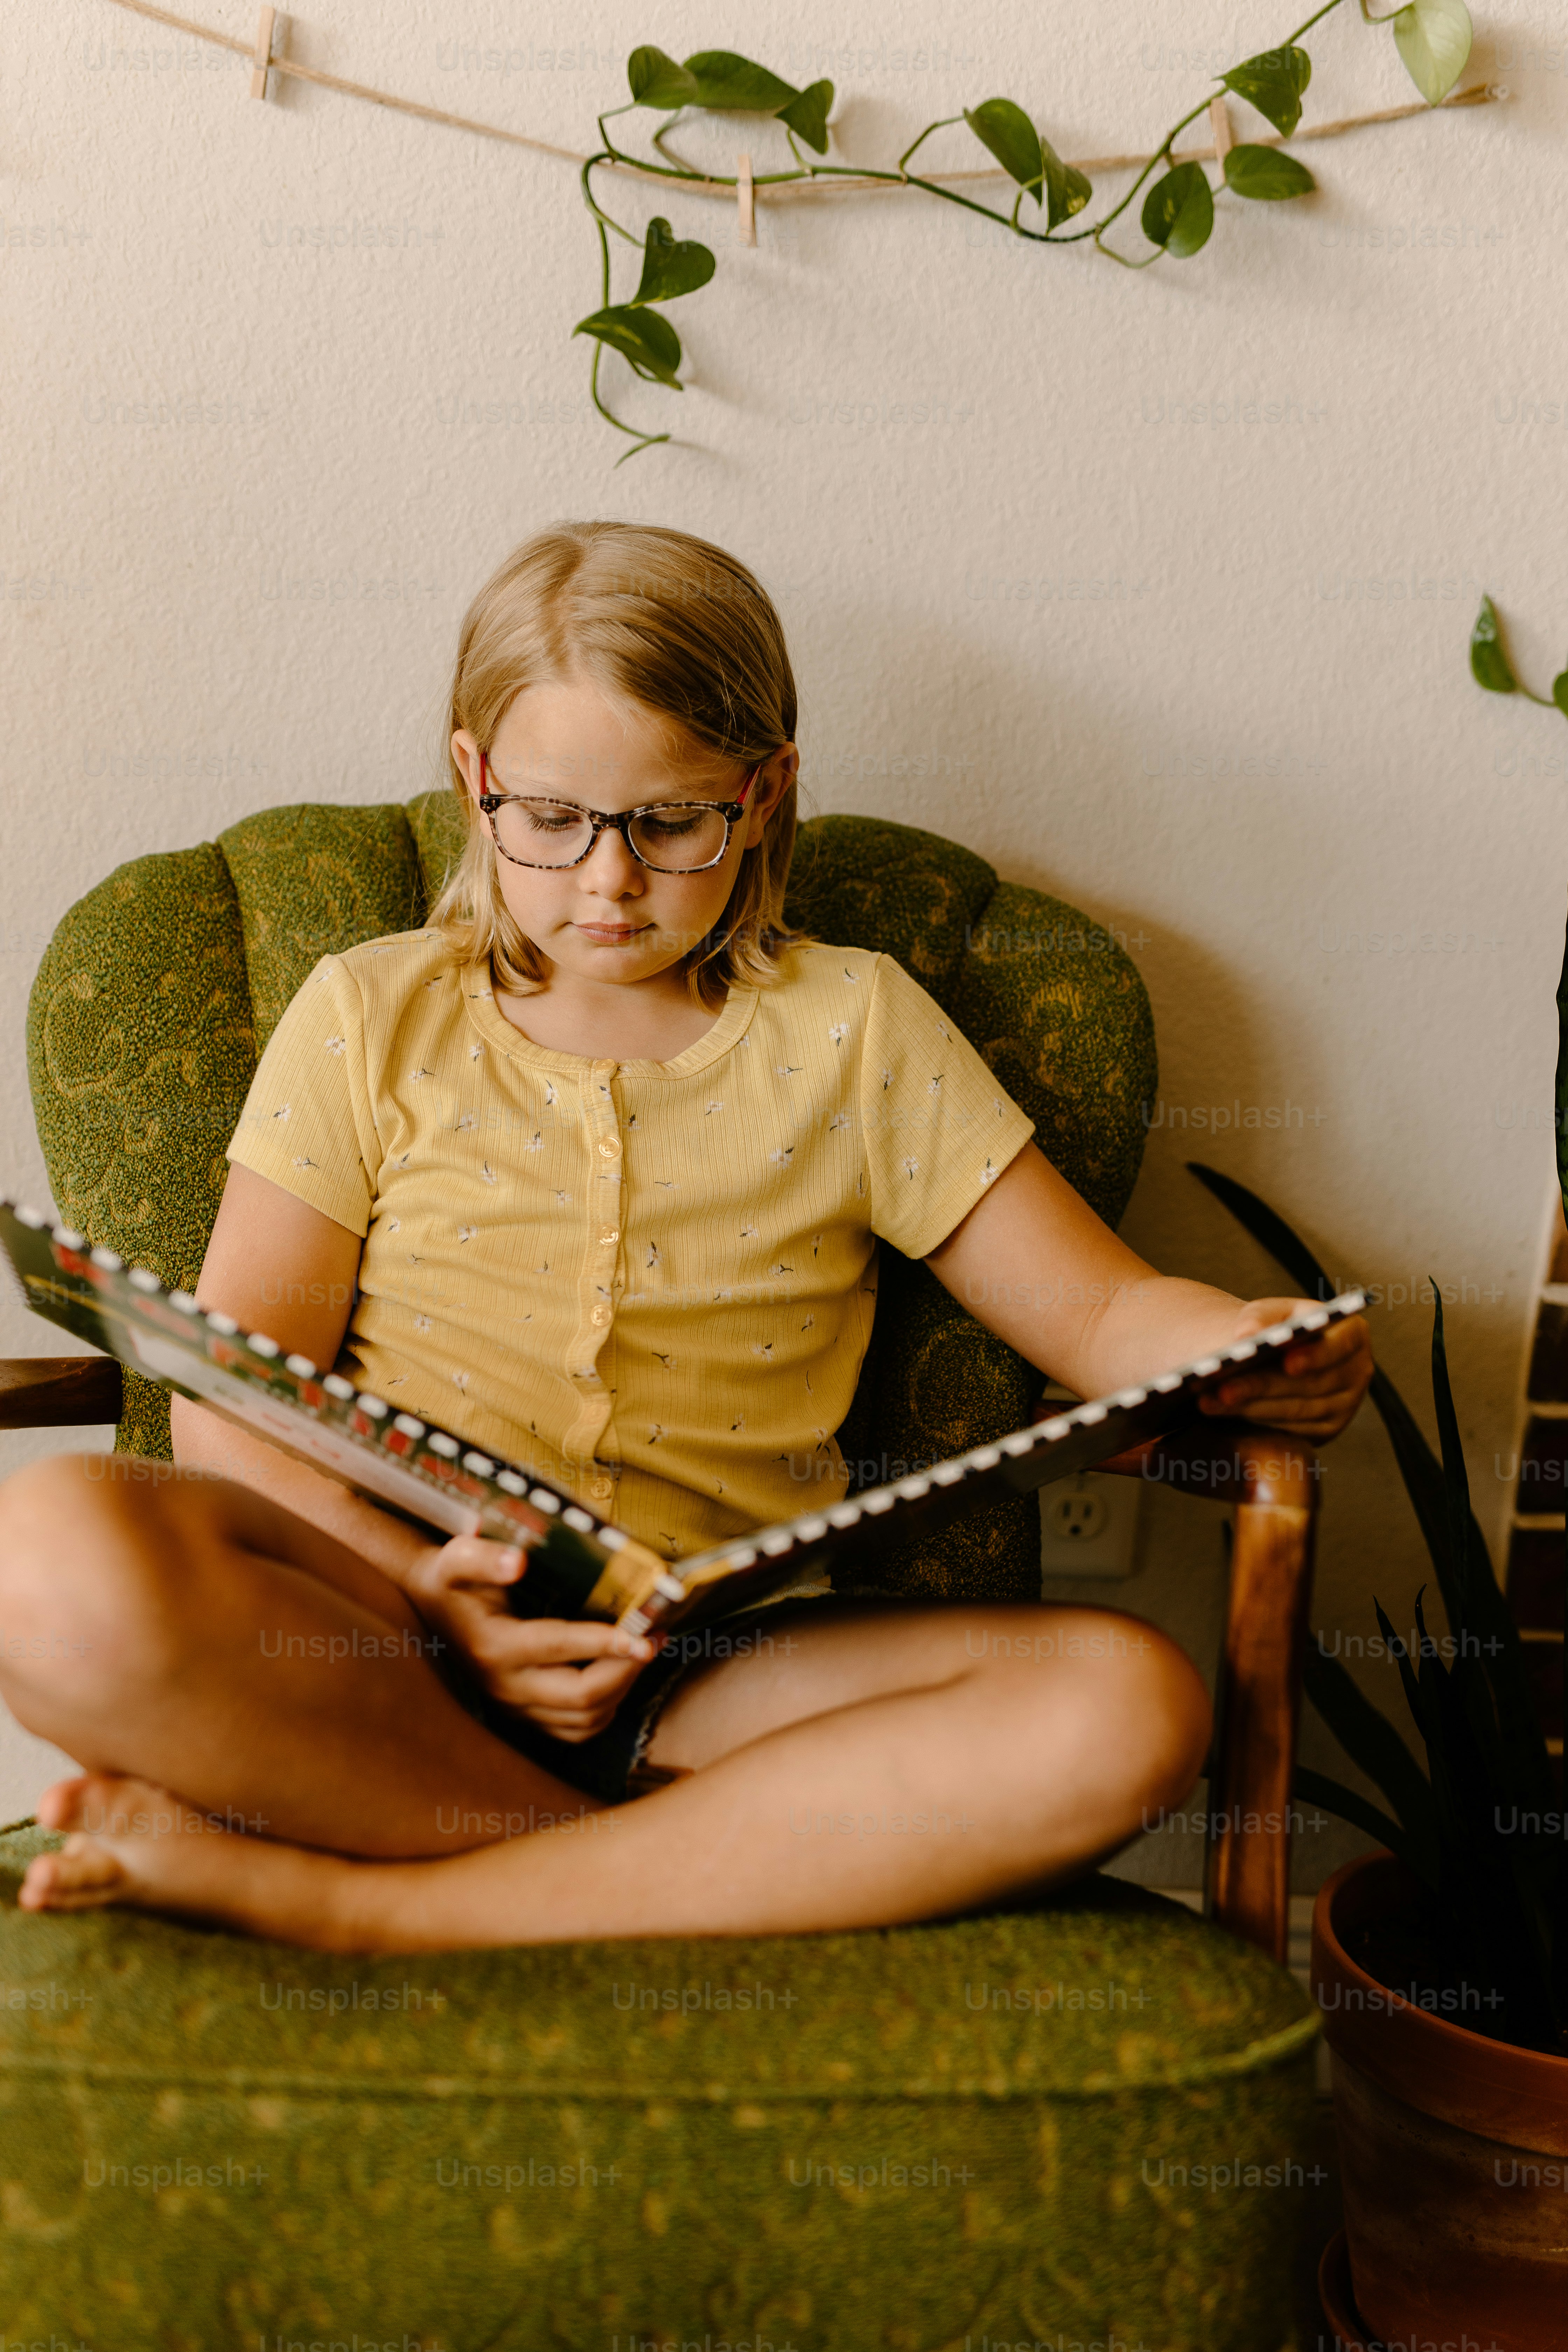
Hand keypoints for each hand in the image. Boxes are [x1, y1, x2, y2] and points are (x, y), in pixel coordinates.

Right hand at [401, 1534, 658, 1741]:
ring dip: (621, 1690)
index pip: (557, 1649)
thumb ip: (482, 1556)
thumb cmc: (451, 1579)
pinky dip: (604, 1710)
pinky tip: (618, 1678)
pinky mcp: (523, 1716)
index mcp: (494, 1646)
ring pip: (583, 1720)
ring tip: (644, 1653)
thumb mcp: (458, 1558)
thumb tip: (518, 1561)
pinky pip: (574, 1730)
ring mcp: (514, 1707)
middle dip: (625, 1671)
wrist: (428, 1609)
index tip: (643, 1634)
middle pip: (580, 1696)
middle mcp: (505, 1686)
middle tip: (655, 1639)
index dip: (604, 1643)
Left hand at [1197, 1297, 1372, 1442]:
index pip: (1341, 1344)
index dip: (1316, 1355)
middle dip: (1262, 1386)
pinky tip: (1226, 1412)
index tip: (1288, 1362)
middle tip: (1223, 1387)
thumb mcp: (1273, 1312)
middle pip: (1310, 1383)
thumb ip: (1261, 1316)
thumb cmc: (1279, 1328)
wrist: (1280, 1355)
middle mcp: (1356, 1370)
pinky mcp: (1327, 1429)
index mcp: (1351, 1333)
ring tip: (1211, 1401)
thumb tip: (1246, 1335)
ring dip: (1252, 1407)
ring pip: (1297, 1410)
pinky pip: (1292, 1428)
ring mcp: (1346, 1404)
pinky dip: (1257, 1420)